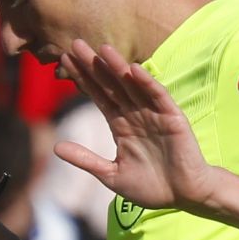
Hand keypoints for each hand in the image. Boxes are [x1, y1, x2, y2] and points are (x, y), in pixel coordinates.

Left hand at [56, 40, 220, 212]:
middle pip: (110, 85)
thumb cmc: (150, 186)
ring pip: (132, 86)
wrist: (183, 196)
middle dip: (93, 66)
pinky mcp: (172, 118)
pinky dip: (146, 83)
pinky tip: (133, 69)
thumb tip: (55, 148)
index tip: (63, 61)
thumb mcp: (111, 174)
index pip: (97, 96)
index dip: (82, 79)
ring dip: (118, 67)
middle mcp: (135, 115)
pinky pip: (158, 97)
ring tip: (102, 49)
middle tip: (74, 43)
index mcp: (120, 125)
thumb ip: (86, 160)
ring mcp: (153, 114)